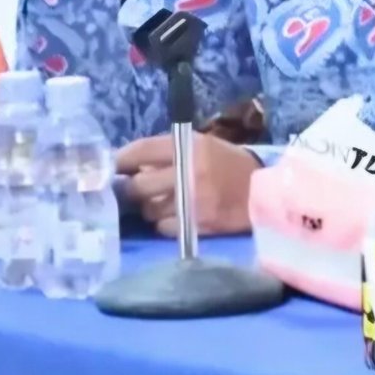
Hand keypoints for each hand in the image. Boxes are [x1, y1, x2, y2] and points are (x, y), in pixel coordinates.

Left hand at [115, 133, 260, 236]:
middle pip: (138, 185)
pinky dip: (165, 224)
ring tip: (166, 203)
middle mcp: (188, 172)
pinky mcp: (195, 224)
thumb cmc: (228, 165)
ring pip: (149, 209)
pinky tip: (178, 217)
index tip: (113, 167)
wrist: (261, 192)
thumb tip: (131, 166)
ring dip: (151, 208)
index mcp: (189, 147)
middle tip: (137, 190)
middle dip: (134, 189)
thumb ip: (169, 152)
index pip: (141, 151)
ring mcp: (191, 201)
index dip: (121, 160)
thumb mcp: (202, 146)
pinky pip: (162, 227)